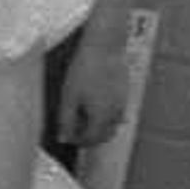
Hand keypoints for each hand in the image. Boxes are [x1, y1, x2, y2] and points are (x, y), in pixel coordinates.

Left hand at [50, 35, 130, 154]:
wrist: (104, 47)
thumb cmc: (84, 70)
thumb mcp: (68, 97)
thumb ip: (65, 120)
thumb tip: (63, 138)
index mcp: (102, 116)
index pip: (91, 139)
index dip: (77, 141)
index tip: (66, 136)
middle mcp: (117, 113)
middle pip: (104, 135)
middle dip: (89, 137)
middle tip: (72, 130)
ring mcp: (123, 103)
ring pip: (112, 125)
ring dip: (98, 127)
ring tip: (81, 116)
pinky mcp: (125, 94)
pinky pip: (117, 113)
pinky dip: (106, 116)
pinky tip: (93, 106)